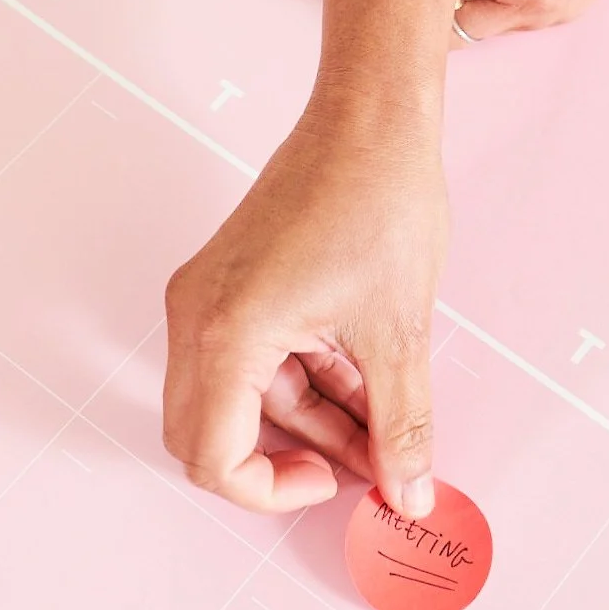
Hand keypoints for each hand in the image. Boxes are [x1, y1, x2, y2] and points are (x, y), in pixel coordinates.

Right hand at [163, 105, 446, 516]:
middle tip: (355, 465)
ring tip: (381, 422)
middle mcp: (198, 314)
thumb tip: (409, 489)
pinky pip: (250, 357)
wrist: (372, 119)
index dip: (273, 490)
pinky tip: (364, 384)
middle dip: (284, 461)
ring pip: (238, 396)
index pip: (212, 457)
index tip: (337, 480)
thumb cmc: (377, 201)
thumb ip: (401, 423)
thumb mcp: (398, 331)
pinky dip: (301, 380)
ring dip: (304, 421)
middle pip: (210, 433)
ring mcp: (211, 295)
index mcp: (224, 332)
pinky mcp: (234, 280)